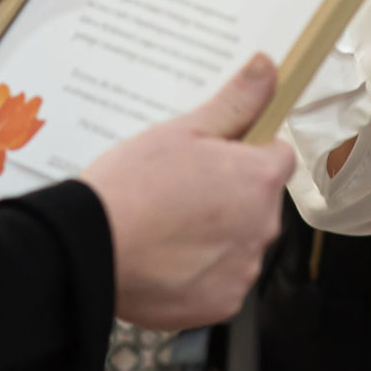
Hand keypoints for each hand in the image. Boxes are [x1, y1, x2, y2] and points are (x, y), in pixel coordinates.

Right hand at [82, 55, 297, 329]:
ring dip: (217, 235)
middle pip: (259, 202)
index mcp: (258, 179)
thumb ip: (235, 102)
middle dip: (231, 195)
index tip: (217, 156)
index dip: (248, 153)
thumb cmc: (133, 186)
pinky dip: (201, 272)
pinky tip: (166, 257)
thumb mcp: (183, 130)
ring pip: (240, 243)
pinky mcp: (222, 304)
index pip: (278, 157)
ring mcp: (243, 270)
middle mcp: (262, 227)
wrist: (92, 248)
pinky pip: (222, 281)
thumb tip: (269, 67)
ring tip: (168, 224)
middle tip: (182, 189)